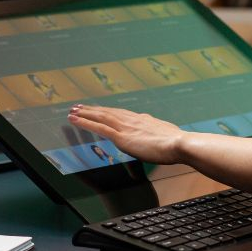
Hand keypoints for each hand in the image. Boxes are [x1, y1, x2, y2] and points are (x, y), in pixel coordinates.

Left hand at [68, 105, 186, 163]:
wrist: (179, 144)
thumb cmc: (177, 144)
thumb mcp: (167, 134)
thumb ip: (158, 132)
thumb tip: (157, 131)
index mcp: (143, 119)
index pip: (121, 114)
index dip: (108, 111)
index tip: (101, 110)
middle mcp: (132, 120)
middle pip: (108, 112)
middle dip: (93, 109)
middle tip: (79, 106)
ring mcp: (126, 127)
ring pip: (100, 117)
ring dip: (85, 113)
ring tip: (72, 110)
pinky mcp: (121, 137)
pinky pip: (98, 127)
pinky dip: (84, 122)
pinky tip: (74, 120)